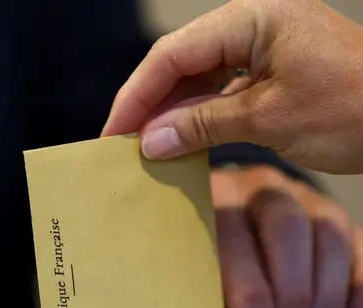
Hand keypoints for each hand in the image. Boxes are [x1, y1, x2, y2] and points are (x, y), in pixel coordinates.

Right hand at [102, 0, 362, 172]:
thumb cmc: (355, 111)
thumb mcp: (269, 120)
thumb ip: (201, 125)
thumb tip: (148, 141)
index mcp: (252, 18)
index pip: (173, 54)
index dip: (136, 95)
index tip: (112, 132)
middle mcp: (252, 23)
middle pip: (180, 61)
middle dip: (149, 103)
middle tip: (122, 144)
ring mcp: (262, 45)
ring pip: (197, 76)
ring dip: (172, 111)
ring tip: (146, 147)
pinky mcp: (271, 68)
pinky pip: (220, 88)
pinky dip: (199, 114)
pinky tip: (180, 139)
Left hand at [212, 165, 362, 307]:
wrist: (224, 223)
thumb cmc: (204, 252)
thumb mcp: (195, 263)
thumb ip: (210, 285)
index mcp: (214, 195)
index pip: (233, 234)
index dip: (249, 282)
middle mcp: (260, 187)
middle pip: (285, 225)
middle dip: (292, 286)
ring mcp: (302, 195)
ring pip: (327, 231)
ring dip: (327, 289)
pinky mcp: (331, 215)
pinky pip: (357, 242)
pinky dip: (359, 284)